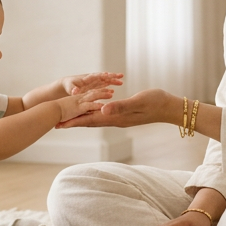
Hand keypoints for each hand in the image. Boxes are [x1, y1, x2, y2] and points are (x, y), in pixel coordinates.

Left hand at [56, 88, 173, 128]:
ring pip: (96, 120)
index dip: (74, 121)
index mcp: (116, 117)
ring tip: (69, 120)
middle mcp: (116, 120)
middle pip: (90, 122)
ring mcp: (120, 118)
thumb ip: (120, 106)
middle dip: (73, 123)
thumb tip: (102, 110)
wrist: (169, 107)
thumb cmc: (156, 102)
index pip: (91, 120)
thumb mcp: (138, 101)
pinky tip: (91, 113)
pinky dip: (94, 115)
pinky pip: (104, 116)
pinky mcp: (124, 115)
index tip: (59, 124)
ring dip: (82, 120)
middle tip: (57, 124)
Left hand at [61, 72, 123, 95]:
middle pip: (103, 77)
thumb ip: (72, 89)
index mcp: (86, 78)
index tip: (109, 75)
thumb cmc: (67, 86)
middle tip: (121, 76)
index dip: (102, 75)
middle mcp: (91, 80)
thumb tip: (75, 91)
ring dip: (112, 81)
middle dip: (111, 76)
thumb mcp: (69, 87)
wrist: (65, 86)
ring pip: (104, 81)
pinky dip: (107, 88)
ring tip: (121, 82)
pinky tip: (113, 91)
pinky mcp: (93, 87)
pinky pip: (102, 87)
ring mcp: (93, 83)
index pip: (95, 76)